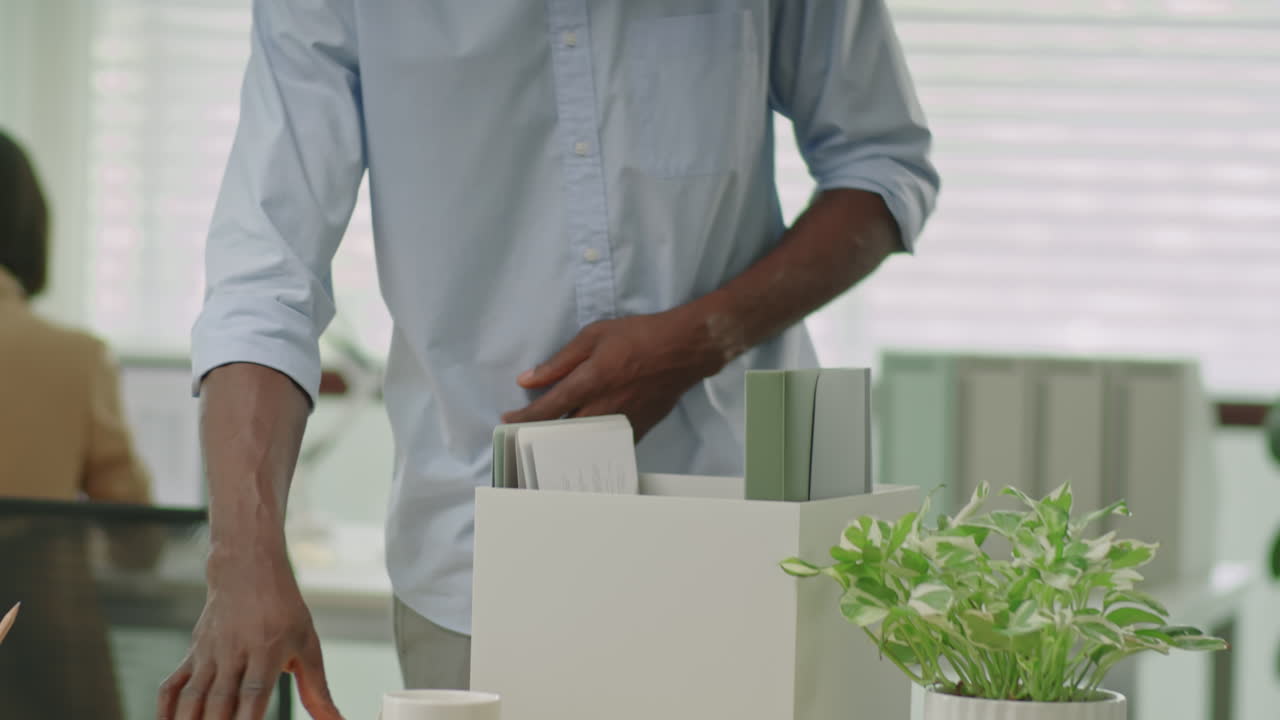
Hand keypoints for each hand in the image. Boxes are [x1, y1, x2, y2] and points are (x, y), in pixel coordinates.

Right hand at [157, 550, 341, 719]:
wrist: (247, 568)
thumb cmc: (284, 610)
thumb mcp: (308, 644)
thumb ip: (317, 690)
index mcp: (268, 650)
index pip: (255, 693)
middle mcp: (236, 652)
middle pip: (220, 700)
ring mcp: (210, 654)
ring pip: (194, 695)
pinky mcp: (193, 653)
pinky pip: (172, 684)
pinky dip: (165, 707)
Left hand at [502, 308, 725, 438]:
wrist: (683, 349)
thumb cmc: (637, 336)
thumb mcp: (593, 336)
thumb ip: (559, 361)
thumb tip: (528, 379)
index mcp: (589, 382)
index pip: (548, 409)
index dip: (524, 418)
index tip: (507, 421)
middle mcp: (602, 407)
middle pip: (562, 433)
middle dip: (538, 437)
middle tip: (521, 437)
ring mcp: (621, 422)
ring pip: (584, 442)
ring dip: (563, 444)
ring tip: (546, 444)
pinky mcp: (637, 429)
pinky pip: (607, 443)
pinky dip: (591, 445)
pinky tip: (581, 444)